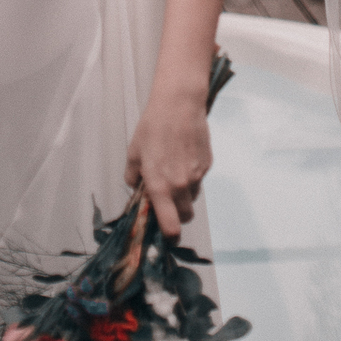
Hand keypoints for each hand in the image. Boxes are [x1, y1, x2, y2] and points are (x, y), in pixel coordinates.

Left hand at [125, 87, 210, 237]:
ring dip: (184, 194)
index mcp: (160, 187)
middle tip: (167, 200)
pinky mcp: (207, 165)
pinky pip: (199, 180)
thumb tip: (137, 189)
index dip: (168, 235)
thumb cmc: (152, 128)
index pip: (171, 227)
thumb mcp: (133, 153)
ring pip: (192, 197)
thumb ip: (133, 177)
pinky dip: (192, 176)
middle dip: (176, 214)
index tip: (164, 233)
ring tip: (174, 170)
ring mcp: (197, 176)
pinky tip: (184, 155)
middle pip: (185, 217)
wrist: (179, 104)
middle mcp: (181, 186)